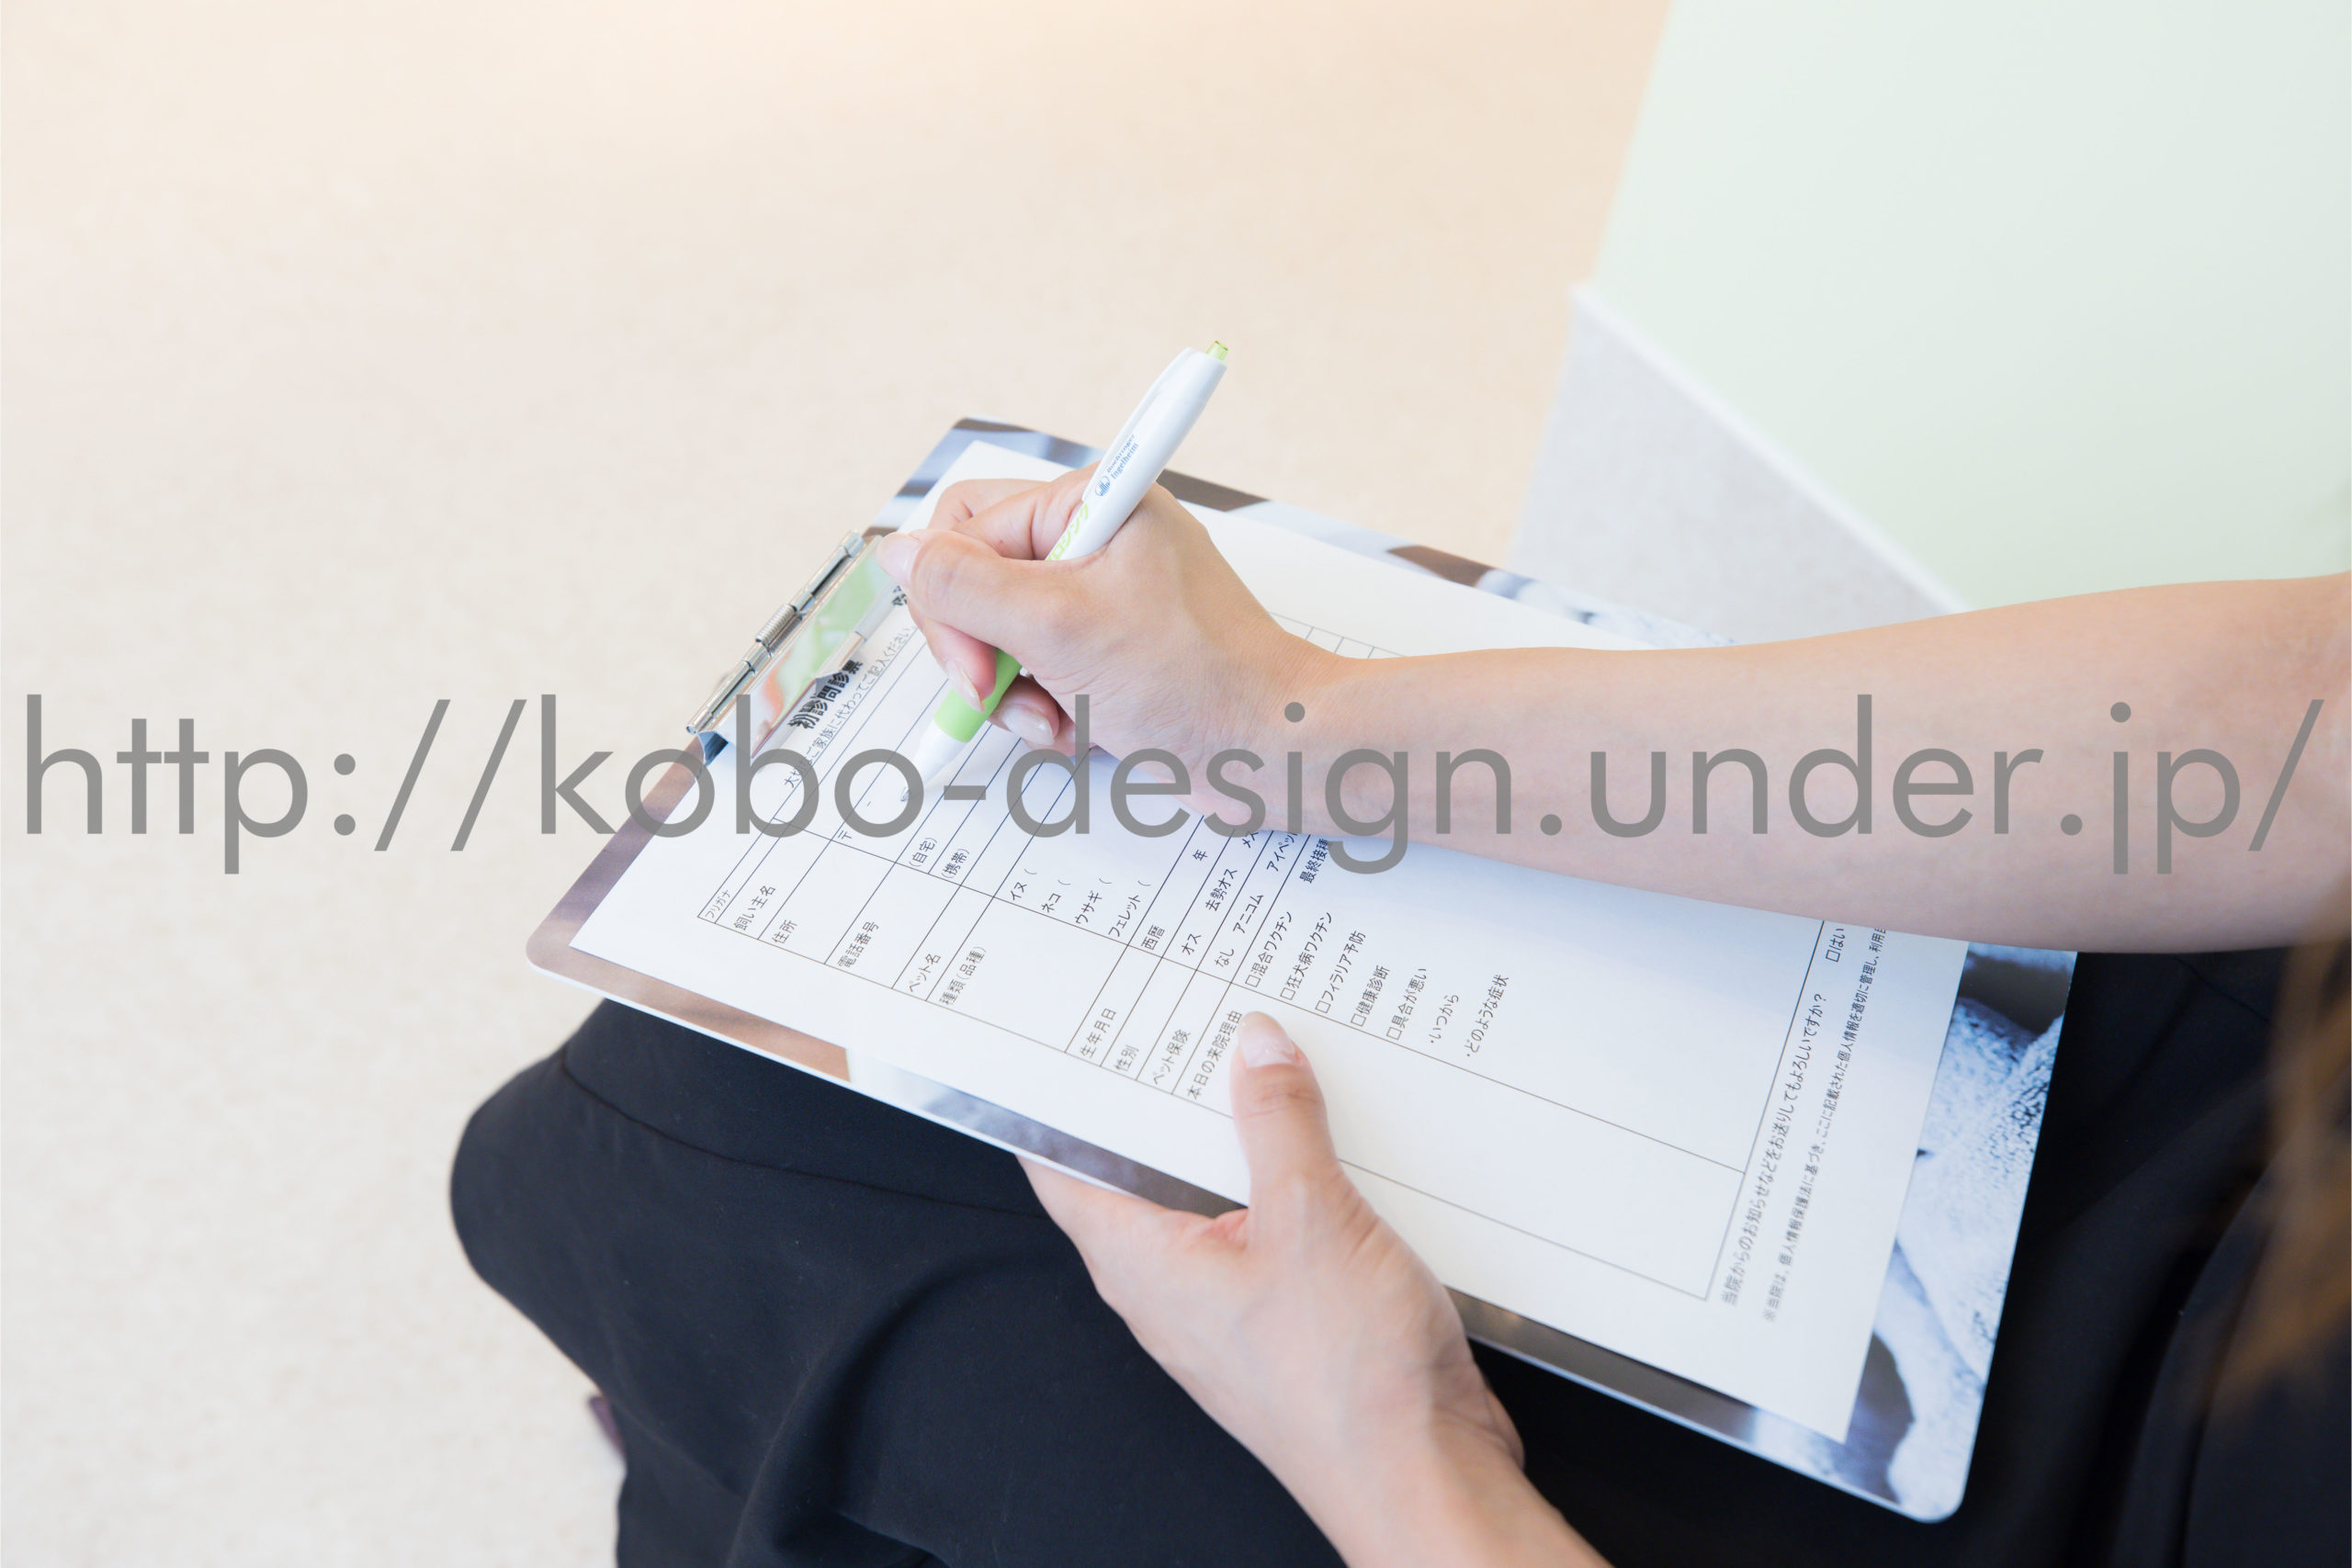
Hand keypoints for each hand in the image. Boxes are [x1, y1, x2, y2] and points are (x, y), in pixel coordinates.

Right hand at [875, 471, 1333, 813]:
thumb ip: (964, 587)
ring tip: (1059, 717)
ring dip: (1015, 691)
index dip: (953, 601)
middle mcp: (1093, 541)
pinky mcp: (1109, 652)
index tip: (976, 665)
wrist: (1271, 751)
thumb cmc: (1196, 680)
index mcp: (1090, 503)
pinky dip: (1048, 710)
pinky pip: (1039, 672)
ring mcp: (1101, 599)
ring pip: (1000, 637)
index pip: (964, 529)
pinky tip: (1082, 728)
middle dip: (982, 651)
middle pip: (974, 583)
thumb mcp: (1060, 626)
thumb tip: (898, 553)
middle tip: (1002, 694)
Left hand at [1024, 1014, 1603, 1567]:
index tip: (1075, 1031)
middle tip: (1189, 1017)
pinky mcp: (1287, 1318)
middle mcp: (1170, 1287)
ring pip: (1214, 1196)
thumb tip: (1254, 1049)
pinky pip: (1271, 1227)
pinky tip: (1334, 1140)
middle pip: (1144, 1168)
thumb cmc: (1348, 1382)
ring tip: (1272, 1059)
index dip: (1060, 1092)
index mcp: (1141, 1262)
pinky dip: (1291, 1178)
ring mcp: (1228, 1306)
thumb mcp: (1310, 1215)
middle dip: (1165, 1095)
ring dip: (1240, 1135)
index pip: (1062, 1162)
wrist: (1424, 1477)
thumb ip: (1278, 1121)